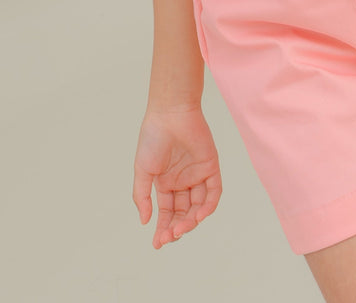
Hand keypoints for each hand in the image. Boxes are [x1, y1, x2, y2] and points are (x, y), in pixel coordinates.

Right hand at [133, 104, 221, 248]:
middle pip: (183, 213)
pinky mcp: (211, 167)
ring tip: (182, 227)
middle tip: (170, 236)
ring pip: (198, 206)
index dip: (163, 229)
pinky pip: (213, 192)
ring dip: (191, 220)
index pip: (167, 212)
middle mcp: (182, 182)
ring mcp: (197, 175)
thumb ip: (142, 195)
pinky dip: (208, 206)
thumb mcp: (142, 169)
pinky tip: (198, 215)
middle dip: (176, 227)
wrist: (170, 113)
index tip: (157, 243)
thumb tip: (145, 221)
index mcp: (165, 183)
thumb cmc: (153, 137)